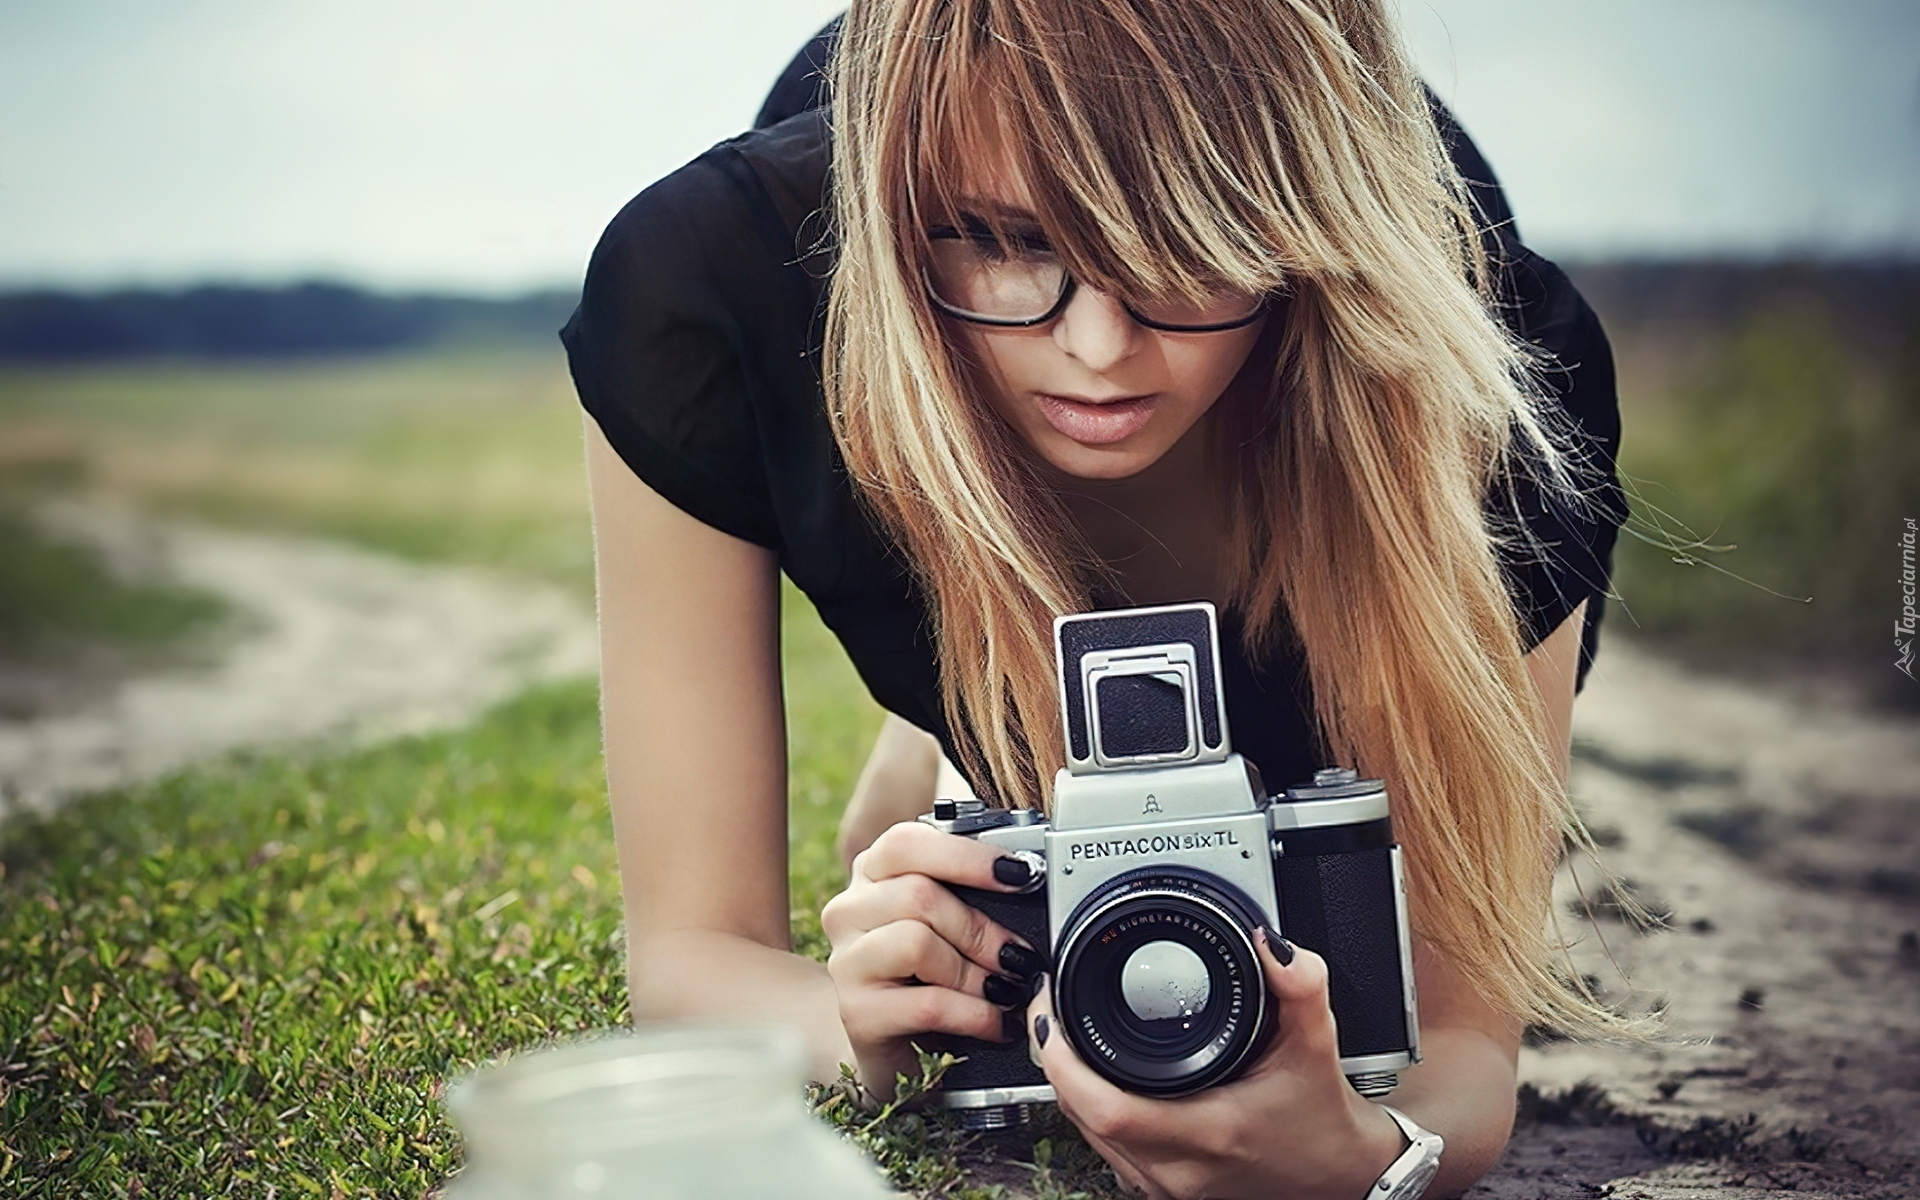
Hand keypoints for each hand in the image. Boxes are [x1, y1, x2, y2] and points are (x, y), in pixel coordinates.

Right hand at [821, 820, 1045, 1098]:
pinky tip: (996, 1022)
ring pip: (917, 944)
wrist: (893, 1042)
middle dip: (981, 928)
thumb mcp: (945, 920)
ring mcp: (847, 962)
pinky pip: (928, 1004)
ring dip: (976, 972)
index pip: (907, 843)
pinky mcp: (857, 1013)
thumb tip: (1027, 875)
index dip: (968, 857)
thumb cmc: (928, 971)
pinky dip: (974, 1013)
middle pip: (917, 895)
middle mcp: (849, 910)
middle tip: (1019, 954)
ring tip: (1005, 991)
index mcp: (872, 872)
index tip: (1021, 875)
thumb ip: (968, 890)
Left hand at [1025, 930, 1405, 1199]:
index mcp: (1209, 1130)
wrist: (1336, 1172)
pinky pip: (1103, 1146)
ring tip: (1062, 1032)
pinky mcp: (1162, 1188)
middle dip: (1056, 1059)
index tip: (1052, 1012)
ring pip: (1085, 1134)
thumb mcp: (1317, 1042)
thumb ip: (1299, 986)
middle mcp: (1179, 1167)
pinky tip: (1090, 1074)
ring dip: (1068, 1083)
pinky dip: (1088, 1107)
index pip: (1107, 1109)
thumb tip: (1269, 942)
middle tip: (1050, 1008)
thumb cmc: (1320, 1116)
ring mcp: (1166, 1184)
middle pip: (1081, 1117)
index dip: (1065, 1060)